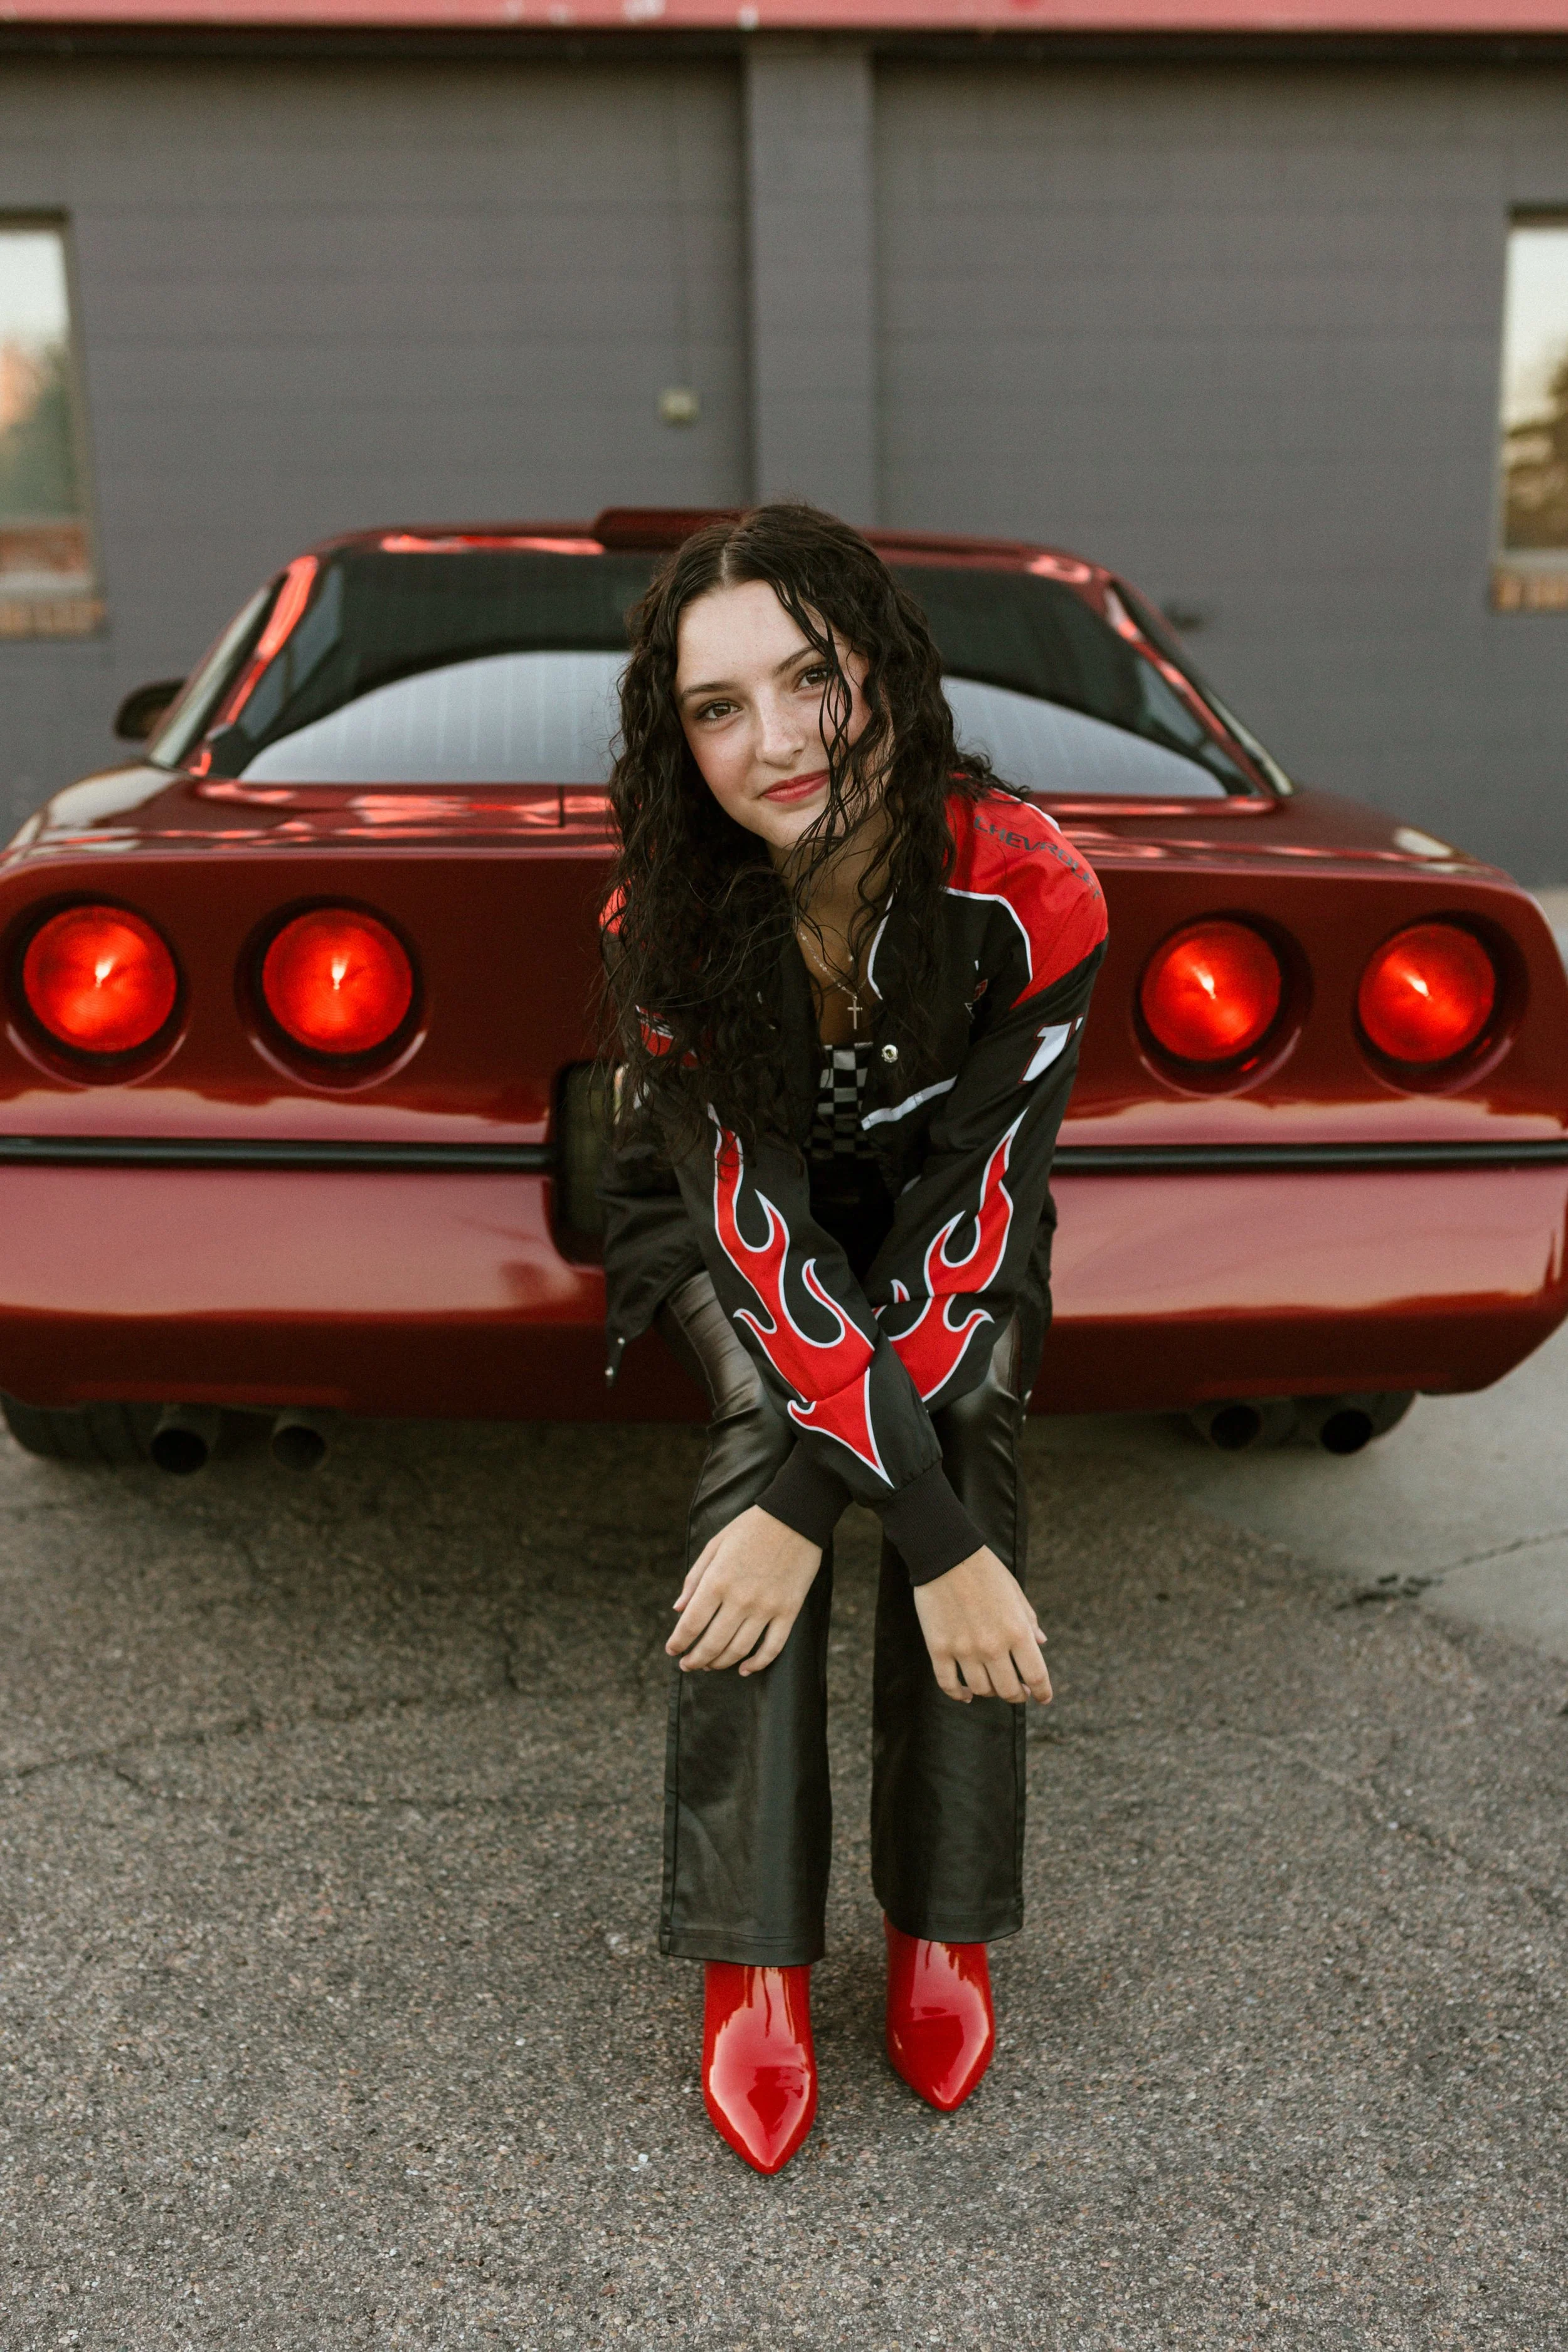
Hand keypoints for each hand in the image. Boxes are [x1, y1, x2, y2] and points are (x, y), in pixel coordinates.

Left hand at [666, 1506, 822, 1675]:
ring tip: (710, 1665)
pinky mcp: (789, 1611)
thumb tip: (678, 1610)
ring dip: (720, 1663)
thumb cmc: (750, 1527)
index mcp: (717, 1580)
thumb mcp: (715, 1545)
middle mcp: (740, 1598)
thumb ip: (694, 1578)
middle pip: (712, 1643)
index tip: (672, 1650)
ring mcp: (766, 1607)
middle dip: (695, 1659)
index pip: (691, 1624)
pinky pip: (773, 1647)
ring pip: (739, 1650)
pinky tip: (744, 1669)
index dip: (678, 1642)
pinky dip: (757, 1664)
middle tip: (687, 1665)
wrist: (794, 1516)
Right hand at [913, 1546, 1051, 1704]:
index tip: (1043, 1697)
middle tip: (1018, 1691)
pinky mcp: (939, 1648)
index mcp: (1017, 1631)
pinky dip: (959, 1694)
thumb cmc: (985, 1570)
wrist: (946, 1553)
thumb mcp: (1015, 1592)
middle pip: (1008, 1690)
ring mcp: (964, 1649)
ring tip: (992, 1685)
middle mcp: (993, 1646)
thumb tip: (1041, 1643)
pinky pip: (948, 1684)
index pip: (1036, 1675)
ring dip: (990, 1692)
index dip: (1043, 1692)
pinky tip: (966, 1694)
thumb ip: (1029, 1620)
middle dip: (1017, 1695)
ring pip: (981, 1689)